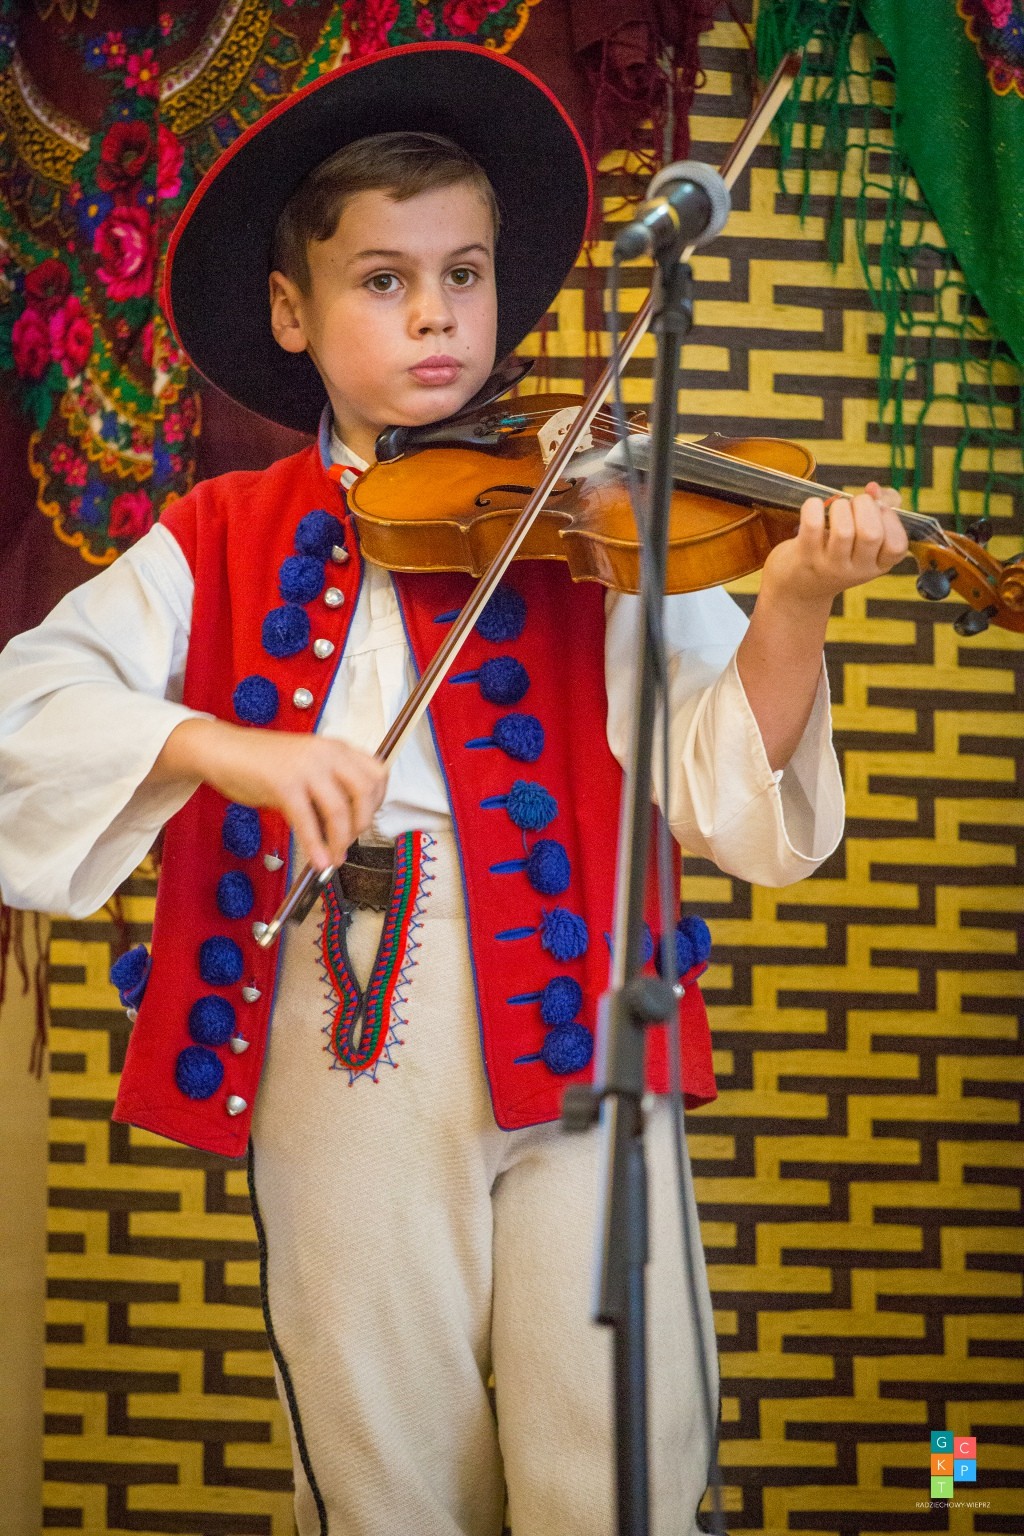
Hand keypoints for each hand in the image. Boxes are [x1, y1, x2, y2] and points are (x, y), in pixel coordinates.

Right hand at [154, 718, 388, 871]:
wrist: (222, 750)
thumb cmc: (262, 763)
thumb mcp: (305, 766)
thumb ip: (328, 787)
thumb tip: (347, 825)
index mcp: (335, 747)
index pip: (377, 772)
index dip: (378, 801)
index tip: (366, 820)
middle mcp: (326, 753)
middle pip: (365, 791)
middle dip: (362, 823)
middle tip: (349, 841)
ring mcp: (305, 767)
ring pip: (339, 810)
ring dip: (340, 841)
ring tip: (333, 859)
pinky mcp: (284, 784)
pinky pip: (307, 822)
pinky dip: (315, 846)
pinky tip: (317, 861)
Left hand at [761, 482, 908, 609]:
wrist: (798, 588)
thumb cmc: (834, 554)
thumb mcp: (861, 542)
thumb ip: (877, 510)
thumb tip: (873, 488)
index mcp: (877, 565)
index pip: (897, 546)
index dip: (891, 519)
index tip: (878, 510)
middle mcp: (857, 570)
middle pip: (871, 533)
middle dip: (864, 506)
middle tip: (853, 505)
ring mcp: (831, 566)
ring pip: (843, 530)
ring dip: (840, 507)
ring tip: (834, 508)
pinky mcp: (805, 557)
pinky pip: (812, 525)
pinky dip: (813, 507)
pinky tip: (813, 506)